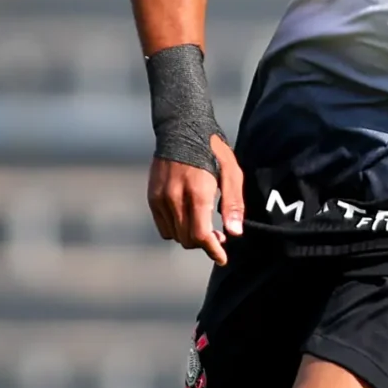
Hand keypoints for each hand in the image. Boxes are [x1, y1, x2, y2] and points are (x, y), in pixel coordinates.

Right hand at [147, 135, 243, 265]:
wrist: (182, 129)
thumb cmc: (212, 151)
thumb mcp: (231, 173)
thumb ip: (233, 204)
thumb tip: (235, 233)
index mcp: (197, 193)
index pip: (201, 235)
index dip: (213, 250)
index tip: (222, 258)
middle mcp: (174, 198)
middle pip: (187, 239)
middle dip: (204, 244)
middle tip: (219, 237)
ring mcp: (160, 198)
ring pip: (174, 235)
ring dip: (190, 237)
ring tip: (205, 228)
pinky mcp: (152, 196)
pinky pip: (162, 225)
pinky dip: (176, 229)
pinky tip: (189, 219)